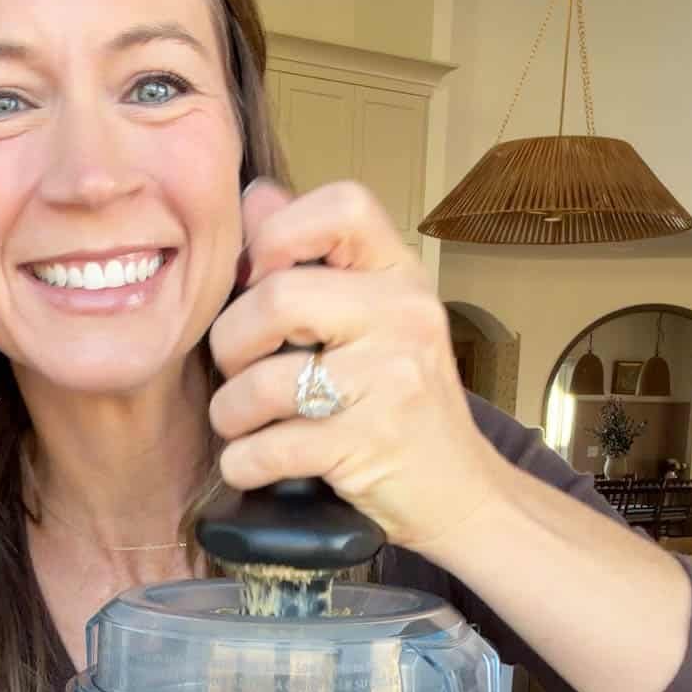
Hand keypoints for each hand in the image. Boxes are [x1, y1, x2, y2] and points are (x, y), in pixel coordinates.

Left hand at [208, 179, 511, 555]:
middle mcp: (404, 317)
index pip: (342, 205)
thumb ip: (312, 260)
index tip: (259, 279)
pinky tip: (253, 464)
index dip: (279, 234)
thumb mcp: (373, 321)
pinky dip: (243, 463)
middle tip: (236, 371)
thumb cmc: (401, 404)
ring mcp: (391, 382)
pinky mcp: (369, 445)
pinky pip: (269, 449)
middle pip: (276, 299)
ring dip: (230, 414)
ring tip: (241, 425)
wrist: (461, 493)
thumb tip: (256, 197)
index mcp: (400, 276)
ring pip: (261, 383)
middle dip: (230, 344)